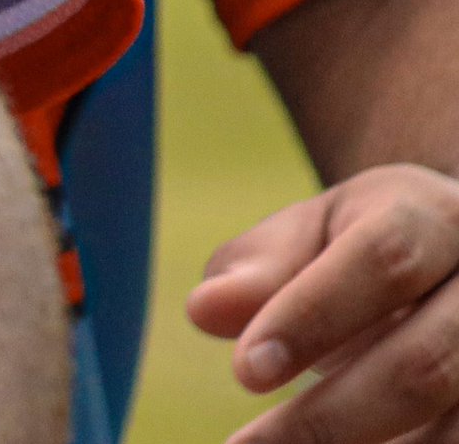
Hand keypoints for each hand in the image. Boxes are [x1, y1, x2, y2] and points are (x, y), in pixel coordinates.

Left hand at [195, 165, 458, 441]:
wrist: (449, 262)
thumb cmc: (362, 243)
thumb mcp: (311, 236)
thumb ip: (261, 269)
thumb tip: (204, 311)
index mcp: (436, 218)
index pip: (383, 262)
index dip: (313, 317)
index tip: (245, 371)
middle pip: (423, 361)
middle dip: (330, 416)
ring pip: (451, 427)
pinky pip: (454, 442)